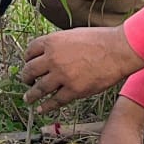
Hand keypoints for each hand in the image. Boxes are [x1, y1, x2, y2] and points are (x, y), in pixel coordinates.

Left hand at [21, 26, 143, 109]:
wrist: (117, 50)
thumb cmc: (99, 40)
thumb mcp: (73, 35)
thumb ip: (59, 44)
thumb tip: (50, 52)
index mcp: (52, 41)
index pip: (30, 51)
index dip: (27, 59)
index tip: (28, 64)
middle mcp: (53, 58)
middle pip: (30, 70)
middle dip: (26, 78)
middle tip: (26, 82)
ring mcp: (62, 75)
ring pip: (39, 89)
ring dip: (31, 95)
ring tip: (28, 99)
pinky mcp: (74, 90)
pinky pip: (55, 101)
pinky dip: (46, 106)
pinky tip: (41, 109)